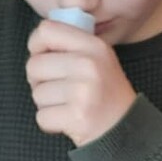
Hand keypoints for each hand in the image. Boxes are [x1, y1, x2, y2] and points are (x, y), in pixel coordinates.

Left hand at [25, 19, 135, 145]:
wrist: (127, 130)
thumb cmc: (106, 95)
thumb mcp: (99, 60)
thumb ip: (72, 45)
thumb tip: (37, 39)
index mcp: (94, 47)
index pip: (46, 30)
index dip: (37, 45)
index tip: (44, 57)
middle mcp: (89, 65)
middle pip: (34, 64)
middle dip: (40, 80)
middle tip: (60, 90)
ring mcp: (83, 92)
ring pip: (37, 93)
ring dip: (47, 104)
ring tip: (68, 106)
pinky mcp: (76, 116)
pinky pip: (41, 116)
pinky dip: (51, 123)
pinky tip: (68, 120)